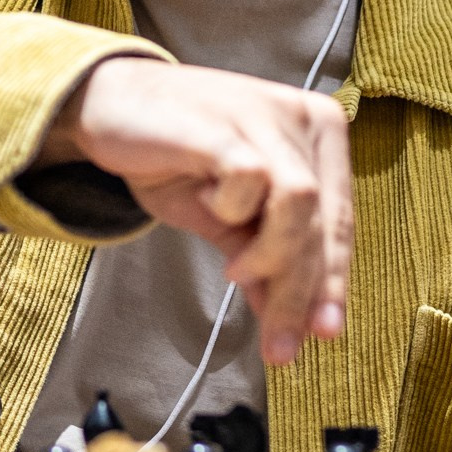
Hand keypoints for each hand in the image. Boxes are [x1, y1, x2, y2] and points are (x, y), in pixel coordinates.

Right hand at [38, 56, 352, 365]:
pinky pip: (253, 180)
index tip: (322, 334)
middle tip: (281, 345)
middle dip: (302, 293)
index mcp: (321, 135)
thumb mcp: (227, 218)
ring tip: (236, 274)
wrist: (111, 106)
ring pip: (303, 204)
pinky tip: (210, 213)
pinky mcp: (228, 122)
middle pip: (323, 222)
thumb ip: (263, 262)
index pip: (340, 222)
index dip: (332, 283)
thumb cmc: (175, 156)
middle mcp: (304, 118)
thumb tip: (287, 322)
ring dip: (273, 256)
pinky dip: (234, 211)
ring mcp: (267, 116)